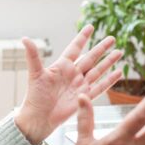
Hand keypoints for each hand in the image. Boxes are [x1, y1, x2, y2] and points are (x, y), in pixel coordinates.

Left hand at [15, 25, 122, 144]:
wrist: (39, 118)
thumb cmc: (35, 96)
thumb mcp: (35, 74)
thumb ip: (33, 56)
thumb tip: (24, 38)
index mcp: (62, 66)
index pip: (75, 48)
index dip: (82, 38)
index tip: (90, 27)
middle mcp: (73, 74)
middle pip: (91, 58)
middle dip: (101, 48)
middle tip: (112, 38)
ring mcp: (80, 86)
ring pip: (98, 70)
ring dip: (108, 62)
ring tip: (119, 52)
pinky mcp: (85, 97)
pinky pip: (100, 87)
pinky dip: (109, 80)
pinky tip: (118, 72)